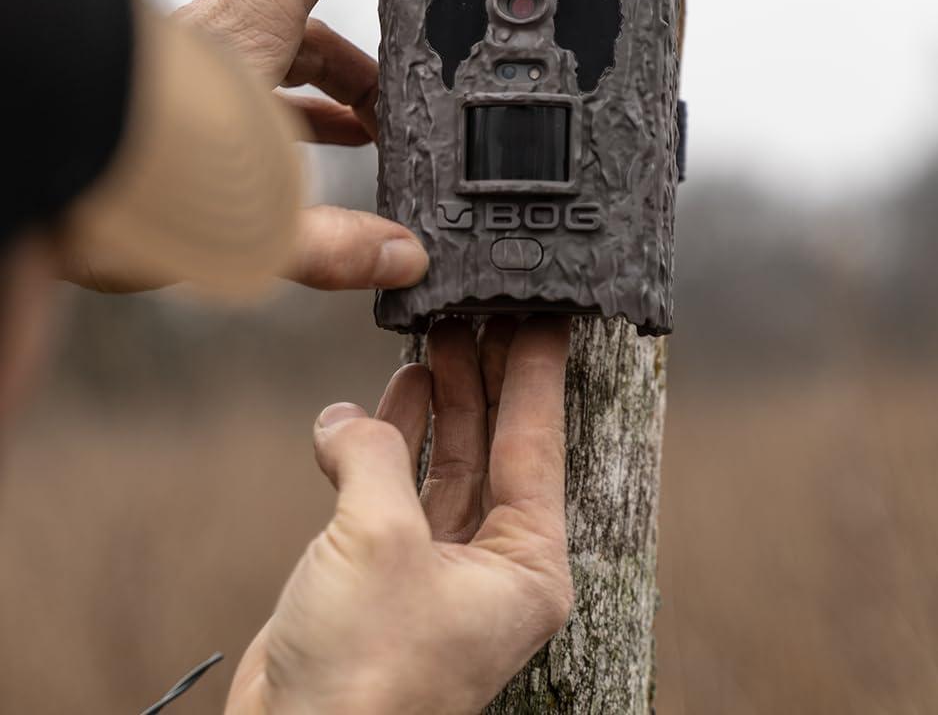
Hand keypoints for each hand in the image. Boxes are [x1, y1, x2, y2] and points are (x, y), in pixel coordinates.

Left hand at [66, 0, 468, 294]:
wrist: (27, 171)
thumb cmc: (106, 184)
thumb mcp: (235, 223)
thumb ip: (328, 246)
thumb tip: (403, 259)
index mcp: (249, 28)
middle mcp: (232, 29)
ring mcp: (216, 60)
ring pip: (302, 40)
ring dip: (355, 72)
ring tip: (395, 121)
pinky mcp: (201, 94)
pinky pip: (278, 79)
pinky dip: (320, 103)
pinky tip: (344, 140)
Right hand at [226, 316, 573, 714]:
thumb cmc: (363, 671)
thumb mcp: (380, 540)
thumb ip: (374, 456)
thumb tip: (348, 419)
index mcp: (525, 567)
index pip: (537, 445)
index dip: (536, 373)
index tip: (544, 317)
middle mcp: (490, 564)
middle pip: (493, 445)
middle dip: (483, 377)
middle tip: (479, 311)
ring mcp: (437, 565)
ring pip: (445, 460)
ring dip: (436, 400)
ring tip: (436, 337)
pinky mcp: (386, 569)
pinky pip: (396, 485)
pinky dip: (384, 441)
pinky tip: (376, 400)